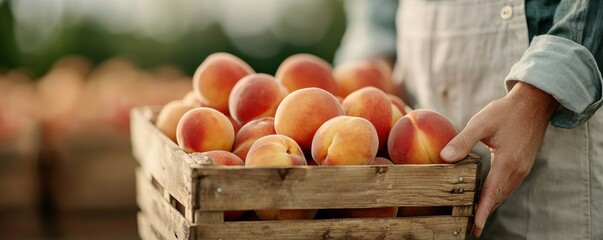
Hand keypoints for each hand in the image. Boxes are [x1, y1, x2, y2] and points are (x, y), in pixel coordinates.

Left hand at [439, 82, 558, 236]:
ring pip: (505, 193)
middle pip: (498, 197)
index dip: (482, 211)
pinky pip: (509, 185)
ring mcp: (523, 168)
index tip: (475, 228)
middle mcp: (517, 169)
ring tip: (476, 217)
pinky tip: (488, 196)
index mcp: (507, 162)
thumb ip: (463, 141)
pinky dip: (498, 194)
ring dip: (491, 204)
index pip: (491, 193)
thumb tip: (444, 157)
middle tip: (471, 228)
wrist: (534, 103)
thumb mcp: (481, 123)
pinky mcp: (523, 164)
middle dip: (484, 212)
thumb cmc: (505, 111)